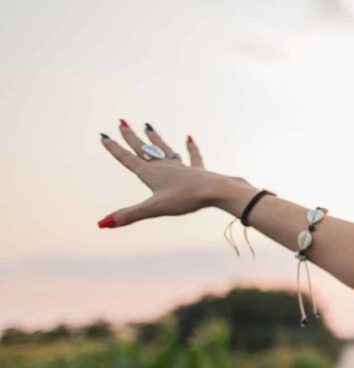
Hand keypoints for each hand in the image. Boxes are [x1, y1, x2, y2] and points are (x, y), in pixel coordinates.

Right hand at [98, 120, 248, 228]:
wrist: (215, 190)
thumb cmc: (186, 199)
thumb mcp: (154, 208)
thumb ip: (129, 215)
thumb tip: (102, 224)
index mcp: (150, 173)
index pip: (127, 159)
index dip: (114, 149)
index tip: (104, 136)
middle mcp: (164, 166)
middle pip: (143, 149)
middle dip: (131, 136)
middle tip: (122, 122)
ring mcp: (181, 166)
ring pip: (164, 149)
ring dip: (155, 138)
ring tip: (148, 126)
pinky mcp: (197, 170)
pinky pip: (193, 156)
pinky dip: (190, 147)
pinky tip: (189, 138)